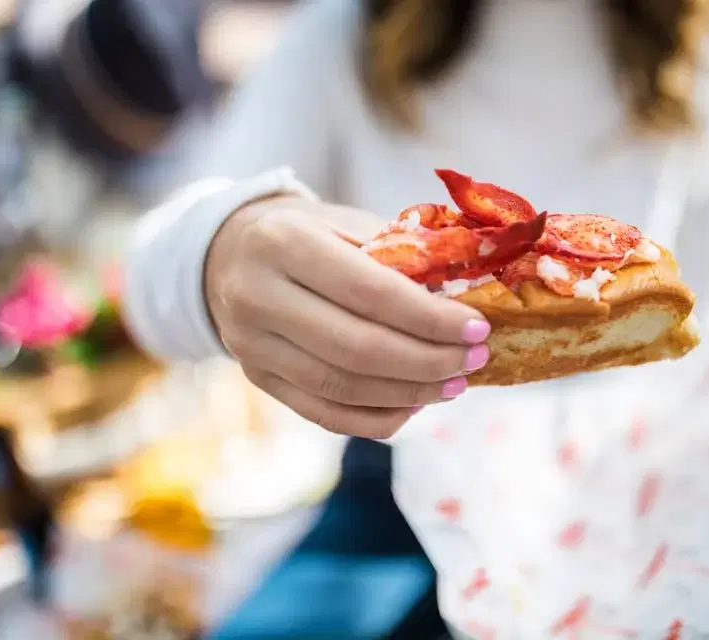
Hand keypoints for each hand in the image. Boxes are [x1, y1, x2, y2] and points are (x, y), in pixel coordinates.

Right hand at [205, 197, 490, 438]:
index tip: (478, 328)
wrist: (231, 253)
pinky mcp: (258, 379)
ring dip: (409, 393)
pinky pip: (325, 414)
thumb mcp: (346, 222)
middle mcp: (258, 296)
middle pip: (356, 348)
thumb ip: (399, 255)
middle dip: (428, 361)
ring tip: (454, 384)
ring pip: (342, 387)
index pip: (369, 293)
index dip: (430, 318)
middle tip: (475, 361)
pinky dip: (377, 416)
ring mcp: (251, 345)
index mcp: (284, 243)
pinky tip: (415, 404)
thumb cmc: (308, 233)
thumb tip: (463, 302)